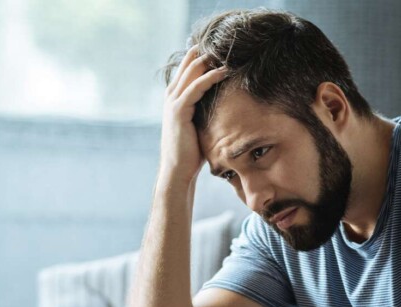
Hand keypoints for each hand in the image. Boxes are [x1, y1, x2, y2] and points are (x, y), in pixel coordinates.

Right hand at [159, 46, 228, 181]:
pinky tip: (223, 71)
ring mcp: (173, 102)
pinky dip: (209, 77)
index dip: (201, 58)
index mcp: (176, 98)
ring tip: (225, 51)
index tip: (220, 50)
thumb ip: (208, 113)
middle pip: (188, 66)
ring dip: (208, 60)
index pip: (188, 71)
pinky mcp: (178, 110)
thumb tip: (228, 107)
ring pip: (191, 73)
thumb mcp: (201, 126)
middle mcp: (172, 97)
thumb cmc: (192, 152)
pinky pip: (195, 87)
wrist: (178, 170)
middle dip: (204, 53)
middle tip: (223, 43)